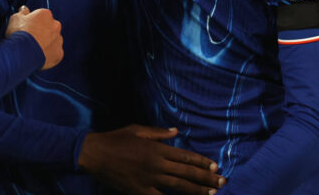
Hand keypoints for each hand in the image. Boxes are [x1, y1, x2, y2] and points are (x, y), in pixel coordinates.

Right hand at [6, 6, 62, 69]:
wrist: (21, 53)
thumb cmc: (19, 34)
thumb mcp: (15, 18)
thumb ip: (22, 12)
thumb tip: (24, 9)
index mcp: (46, 14)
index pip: (42, 16)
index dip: (34, 22)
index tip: (28, 28)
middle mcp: (55, 25)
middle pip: (50, 27)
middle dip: (43, 32)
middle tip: (31, 39)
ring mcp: (58, 40)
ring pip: (54, 40)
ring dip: (47, 43)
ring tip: (34, 49)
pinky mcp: (59, 53)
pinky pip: (55, 53)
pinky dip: (49, 55)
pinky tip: (39, 56)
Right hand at [78, 125, 224, 194]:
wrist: (95, 154)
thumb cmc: (116, 139)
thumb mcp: (138, 129)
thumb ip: (159, 132)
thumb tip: (176, 131)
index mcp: (158, 148)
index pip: (186, 156)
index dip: (202, 162)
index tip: (215, 167)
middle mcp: (157, 164)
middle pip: (187, 172)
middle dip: (207, 178)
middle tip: (223, 182)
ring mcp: (149, 179)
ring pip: (179, 187)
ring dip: (197, 190)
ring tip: (212, 194)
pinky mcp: (140, 191)